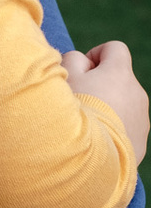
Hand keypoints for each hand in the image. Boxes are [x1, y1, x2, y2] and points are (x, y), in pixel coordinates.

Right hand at [63, 41, 148, 162]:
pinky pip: (125, 130)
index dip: (95, 55)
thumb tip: (82, 63)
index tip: (81, 71)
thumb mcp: (65, 77)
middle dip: (99, 86)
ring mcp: (142, 119)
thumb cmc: (73, 112)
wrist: (87, 159)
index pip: (115, 49)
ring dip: (106, 110)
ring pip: (123, 106)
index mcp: (120, 73)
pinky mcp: (140, 142)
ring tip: (84, 127)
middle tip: (77, 103)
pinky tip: (93, 143)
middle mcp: (137, 93)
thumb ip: (74, 59)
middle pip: (118, 80)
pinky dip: (111, 132)